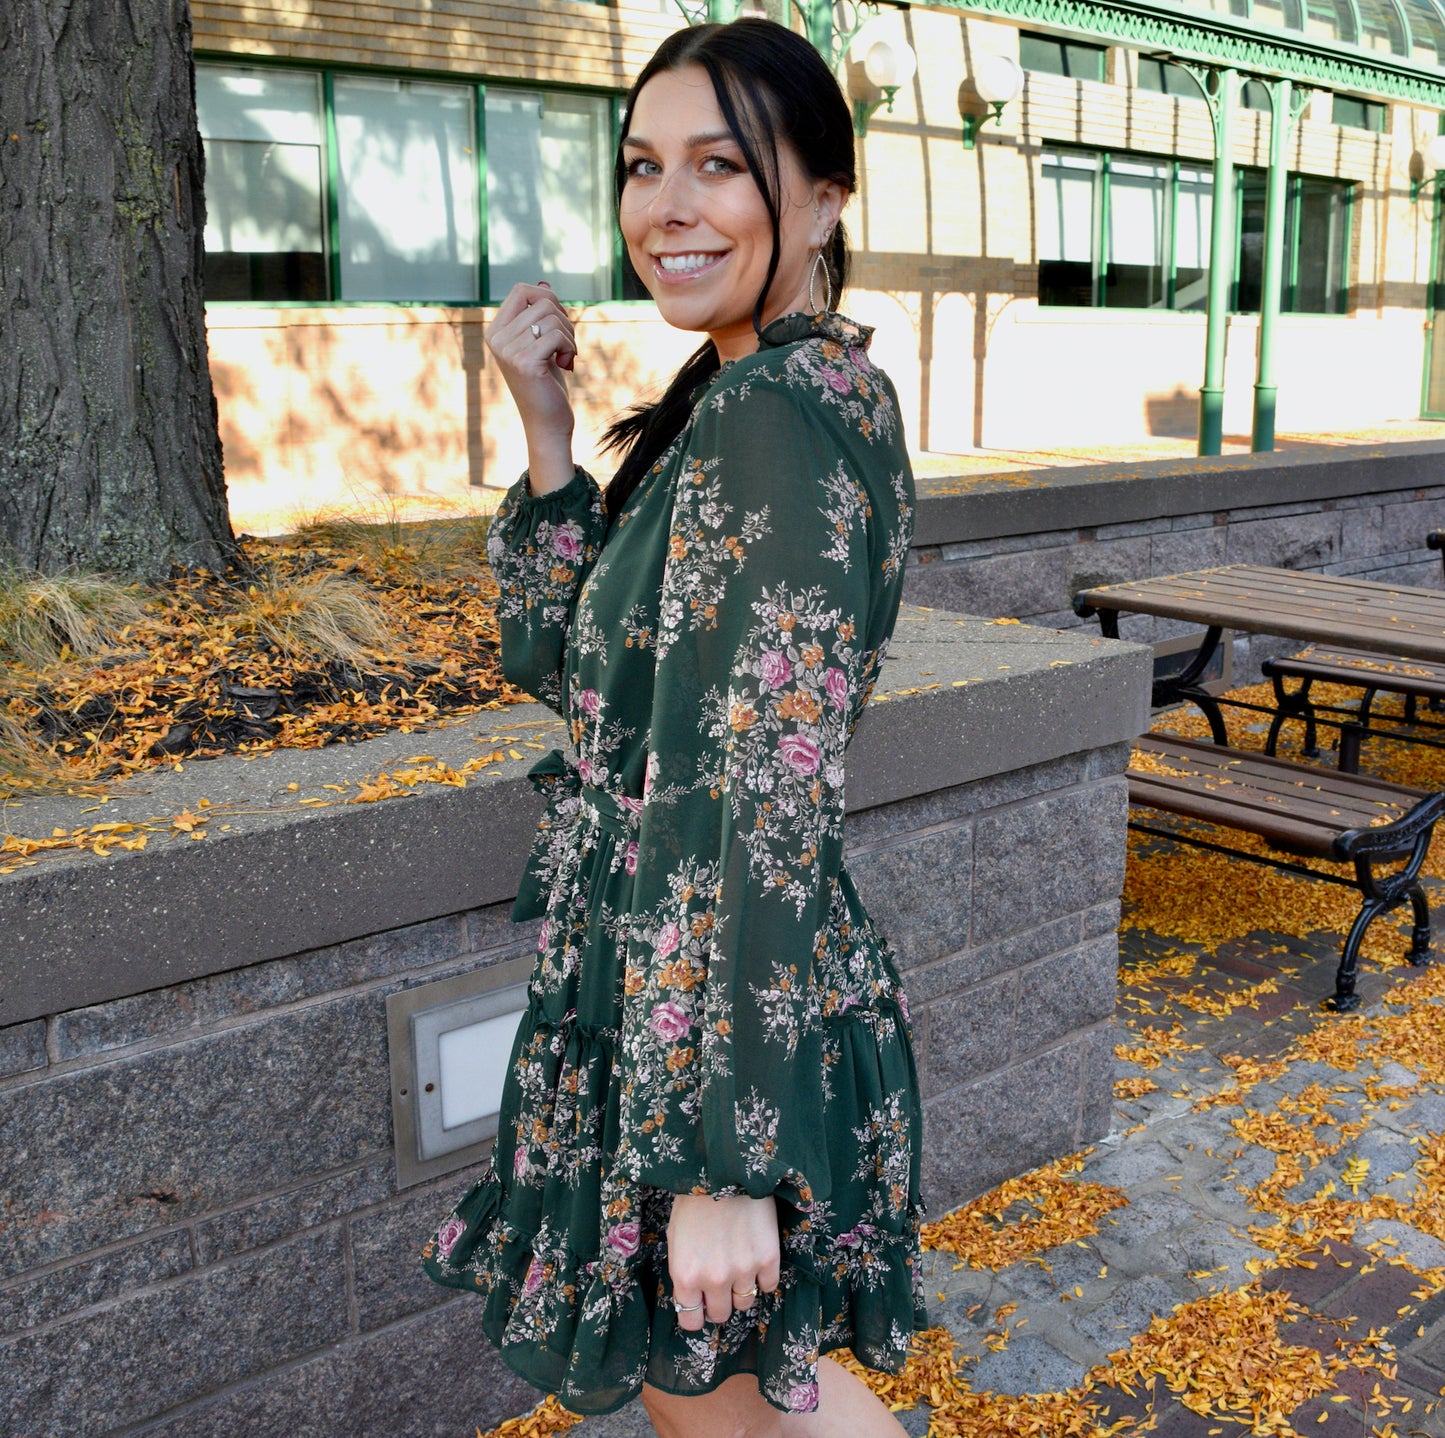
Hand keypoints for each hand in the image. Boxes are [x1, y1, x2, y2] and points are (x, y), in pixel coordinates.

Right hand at [485, 281, 577, 493]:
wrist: (547, 422)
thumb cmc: (546, 383)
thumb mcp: (542, 344)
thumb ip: (539, 316)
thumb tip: (545, 284)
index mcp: (496, 331)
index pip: (521, 290)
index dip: (547, 299)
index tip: (558, 323)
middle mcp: (496, 339)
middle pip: (541, 302)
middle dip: (563, 319)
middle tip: (566, 344)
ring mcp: (507, 351)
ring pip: (551, 317)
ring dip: (569, 335)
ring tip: (565, 356)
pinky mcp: (524, 363)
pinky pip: (557, 335)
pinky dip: (570, 347)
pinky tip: (566, 365)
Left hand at [666, 1193, 780, 1332]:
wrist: (725, 1169)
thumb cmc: (695, 1200)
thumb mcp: (676, 1237)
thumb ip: (684, 1271)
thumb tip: (694, 1296)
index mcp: (686, 1274)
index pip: (690, 1320)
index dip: (695, 1313)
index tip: (701, 1303)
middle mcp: (714, 1279)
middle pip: (720, 1315)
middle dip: (719, 1301)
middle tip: (721, 1281)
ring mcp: (743, 1270)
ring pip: (745, 1303)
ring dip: (741, 1288)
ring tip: (738, 1263)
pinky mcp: (768, 1258)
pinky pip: (768, 1286)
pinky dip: (763, 1276)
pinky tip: (756, 1255)